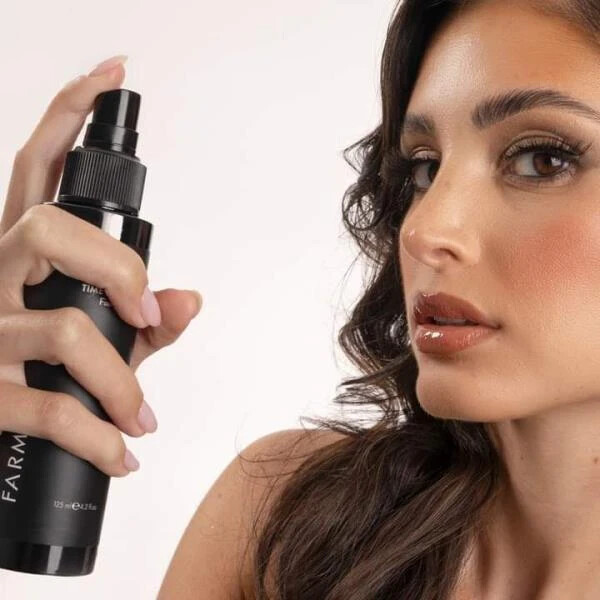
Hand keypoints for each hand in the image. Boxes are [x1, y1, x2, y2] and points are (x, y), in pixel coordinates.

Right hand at [0, 55, 201, 476]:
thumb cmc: (40, 370)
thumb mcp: (94, 336)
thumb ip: (143, 317)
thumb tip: (189, 299)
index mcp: (21, 252)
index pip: (38, 165)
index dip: (69, 116)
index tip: (112, 74)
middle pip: (53, 229)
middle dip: (122, 272)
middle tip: (146, 314)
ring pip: (68, 330)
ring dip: (122, 382)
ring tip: (139, 414)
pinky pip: (53, 409)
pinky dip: (101, 439)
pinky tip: (121, 454)